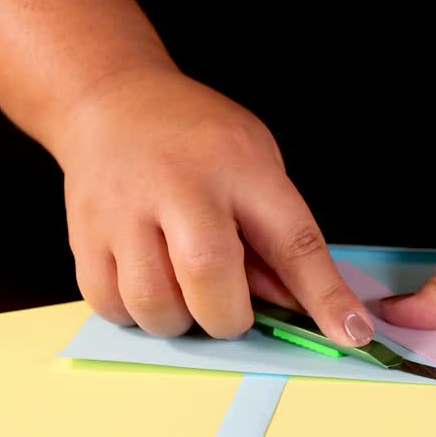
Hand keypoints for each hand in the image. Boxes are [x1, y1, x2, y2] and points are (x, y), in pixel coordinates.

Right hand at [53, 68, 373, 345]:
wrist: (111, 102)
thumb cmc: (199, 140)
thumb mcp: (259, 166)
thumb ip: (278, 238)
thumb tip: (298, 308)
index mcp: (241, 169)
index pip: (294, 242)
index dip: (324, 296)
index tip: (351, 334)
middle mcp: (180, 189)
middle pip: (209, 277)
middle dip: (229, 315)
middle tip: (232, 304)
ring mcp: (123, 213)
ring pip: (155, 304)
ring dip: (181, 319)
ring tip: (186, 290)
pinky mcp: (83, 236)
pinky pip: (112, 306)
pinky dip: (138, 314)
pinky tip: (151, 283)